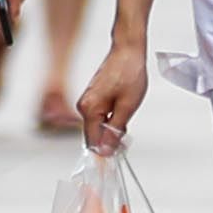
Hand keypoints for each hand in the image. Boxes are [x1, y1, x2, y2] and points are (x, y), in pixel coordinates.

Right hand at [74, 36, 149, 150]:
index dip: (104, 153)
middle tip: (127, 139)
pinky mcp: (93, 97)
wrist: (128, 50)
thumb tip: (106, 150)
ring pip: (98, 126)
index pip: (92, 142)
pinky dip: (110, 120)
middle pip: (94, 135)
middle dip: (109, 140)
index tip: (114, 162)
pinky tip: (122, 113)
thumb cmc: (129, 73)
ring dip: (111, 130)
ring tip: (126, 118)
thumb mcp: (127, 107)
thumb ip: (115, 131)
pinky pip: (99, 116)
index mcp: (89, 109)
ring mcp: (87, 100)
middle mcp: (83, 106)